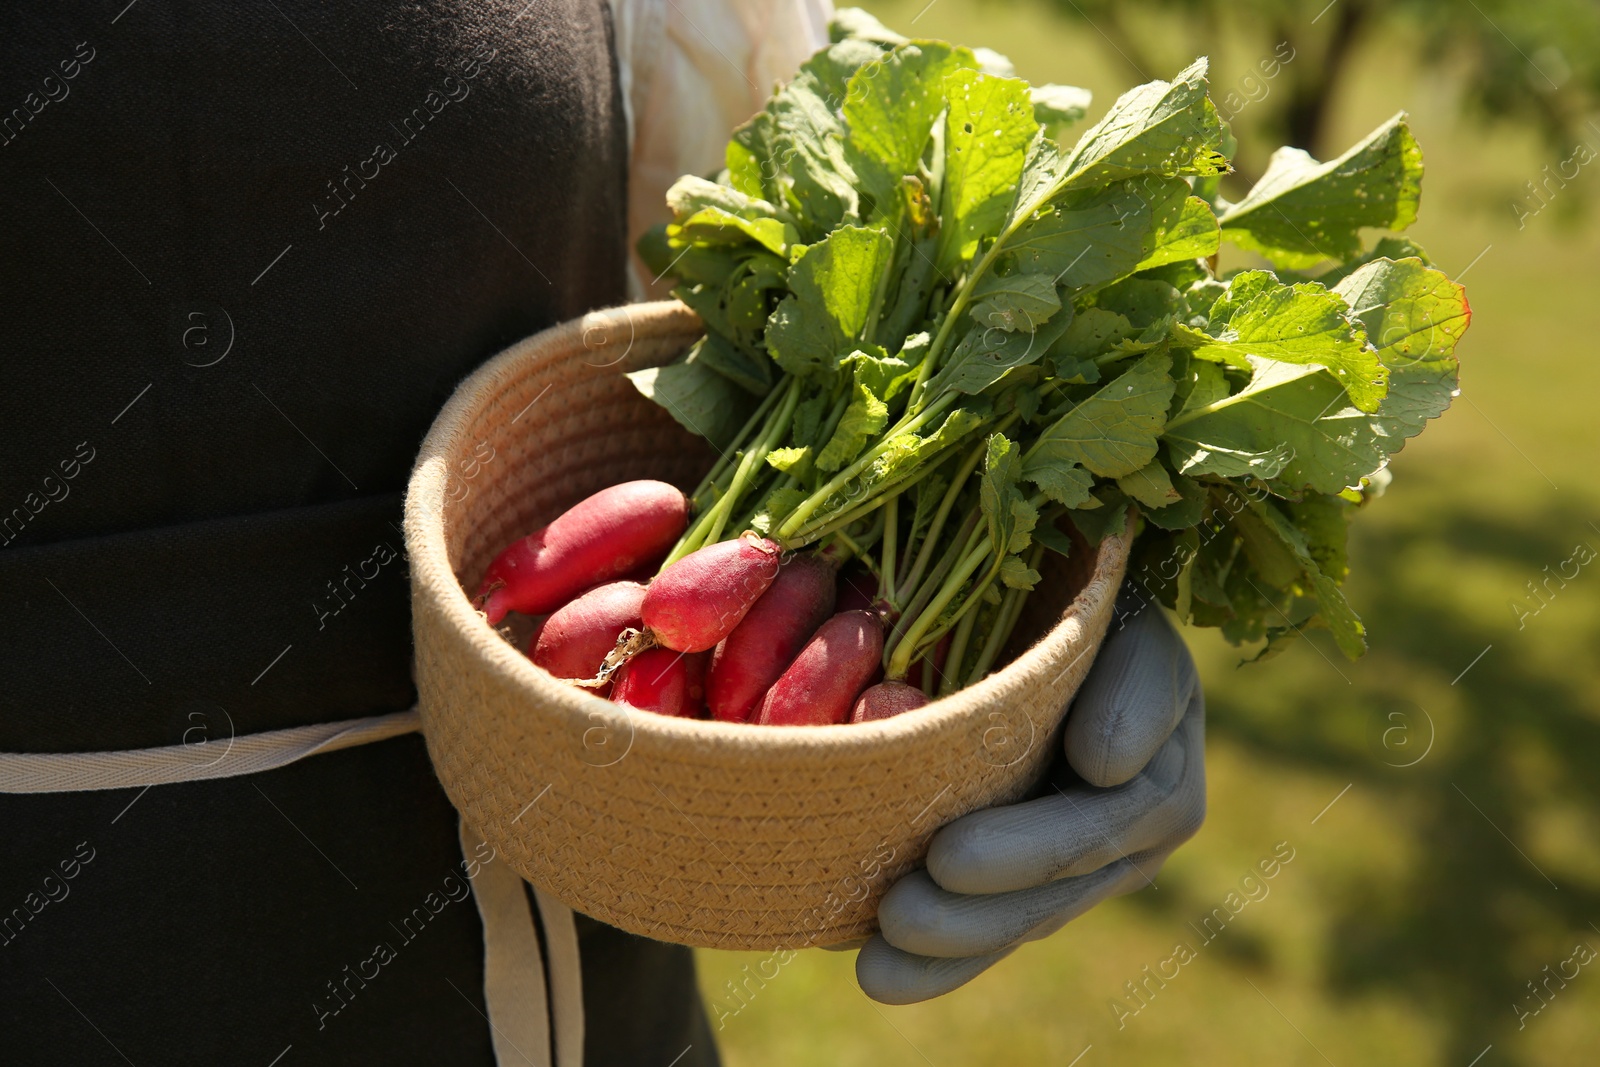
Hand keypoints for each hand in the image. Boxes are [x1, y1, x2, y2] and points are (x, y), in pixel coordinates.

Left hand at [856, 593, 1206, 1002]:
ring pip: (1022, 921)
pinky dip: (940, 960)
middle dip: (975, 913)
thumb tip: (1106, 767)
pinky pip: (993, 929)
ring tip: (877, 967)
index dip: (1030, 848)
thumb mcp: (1127, 623)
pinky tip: (877, 975)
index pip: (1106, 823)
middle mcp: (1130, 835)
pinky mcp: (1030, 880)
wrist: (1057, 616)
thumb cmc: (1085, 608)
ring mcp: (1081, 866)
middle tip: (898, 914)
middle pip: (1056, 889)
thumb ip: (1136, 684)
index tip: (948, 857)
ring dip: (951, 949)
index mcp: (1161, 774)